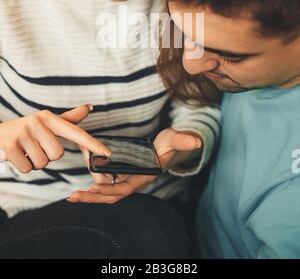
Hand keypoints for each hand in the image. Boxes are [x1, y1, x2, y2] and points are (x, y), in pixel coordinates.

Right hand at [0, 105, 110, 172]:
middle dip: (47, 156)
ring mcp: (23, 132)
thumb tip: (89, 107)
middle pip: (57, 154)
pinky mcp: (11, 145)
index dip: (93, 143)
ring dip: (35, 162)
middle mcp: (38, 122)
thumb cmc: (27, 129)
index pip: (76, 132)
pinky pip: (28, 168)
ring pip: (43, 163)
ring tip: (26, 150)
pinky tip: (17, 156)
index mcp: (50, 118)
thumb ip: (69, 118)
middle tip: (36, 147)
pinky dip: (23, 166)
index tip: (108, 153)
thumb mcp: (47, 122)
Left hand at [68, 128, 201, 203]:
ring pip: (107, 193)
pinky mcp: (123, 176)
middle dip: (93, 199)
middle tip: (73, 198)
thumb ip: (183, 140)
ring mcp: (128, 180)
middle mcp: (135, 181)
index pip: (125, 187)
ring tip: (72, 197)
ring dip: (90, 197)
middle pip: (111, 196)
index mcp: (144, 176)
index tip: (93, 189)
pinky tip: (82, 189)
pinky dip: (94, 189)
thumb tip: (195, 141)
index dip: (109, 189)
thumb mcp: (175, 139)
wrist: (170, 149)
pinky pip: (106, 186)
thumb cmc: (171, 145)